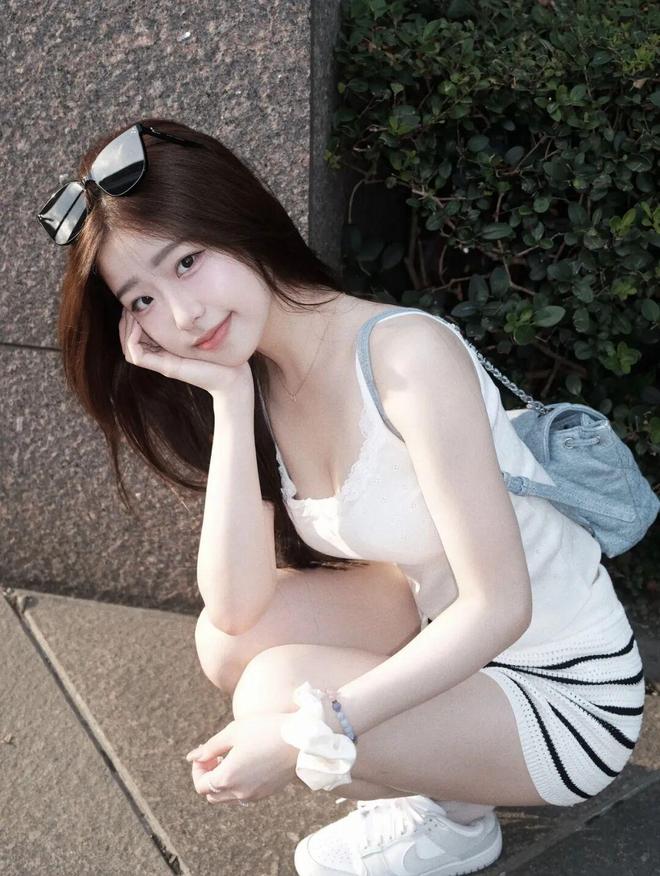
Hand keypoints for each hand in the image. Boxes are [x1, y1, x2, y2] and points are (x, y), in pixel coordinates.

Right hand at [118, 309, 252, 399]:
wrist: (233, 376)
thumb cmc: (221, 351)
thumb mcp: (202, 327)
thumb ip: (190, 316)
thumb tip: (181, 296)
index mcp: (166, 345)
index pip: (138, 331)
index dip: (133, 315)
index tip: (138, 298)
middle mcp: (160, 354)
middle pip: (128, 337)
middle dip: (126, 319)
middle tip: (130, 302)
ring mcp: (161, 361)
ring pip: (129, 346)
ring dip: (125, 328)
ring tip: (132, 311)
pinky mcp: (166, 367)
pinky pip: (136, 356)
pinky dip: (131, 339)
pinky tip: (139, 324)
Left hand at [186, 714, 299, 803]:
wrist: (301, 739)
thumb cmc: (266, 730)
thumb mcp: (233, 732)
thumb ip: (210, 747)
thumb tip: (191, 757)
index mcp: (227, 777)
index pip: (200, 784)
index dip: (198, 769)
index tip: (207, 752)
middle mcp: (239, 792)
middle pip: (211, 794)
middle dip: (208, 776)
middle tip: (217, 755)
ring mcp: (255, 795)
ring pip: (227, 797)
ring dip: (222, 782)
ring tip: (232, 758)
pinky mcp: (267, 792)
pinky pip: (244, 795)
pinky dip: (238, 783)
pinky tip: (248, 763)